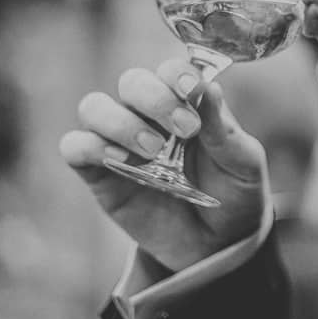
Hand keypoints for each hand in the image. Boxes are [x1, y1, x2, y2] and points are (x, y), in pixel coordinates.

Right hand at [59, 58, 269, 270]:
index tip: (191, 89)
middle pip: (131, 81)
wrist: (216, 248)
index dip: (176, 73)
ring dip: (121, 122)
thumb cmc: (232, 196)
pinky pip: (75, 146)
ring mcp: (120, 142)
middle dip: (154, 98)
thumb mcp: (242, 163)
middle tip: (185, 129)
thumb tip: (208, 86)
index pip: (170, 70)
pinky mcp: (99, 173)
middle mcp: (148, 115)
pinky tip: (118, 161)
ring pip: (94, 107)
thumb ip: (224, 128)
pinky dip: (90, 146)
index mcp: (185, 103)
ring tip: (153, 150)